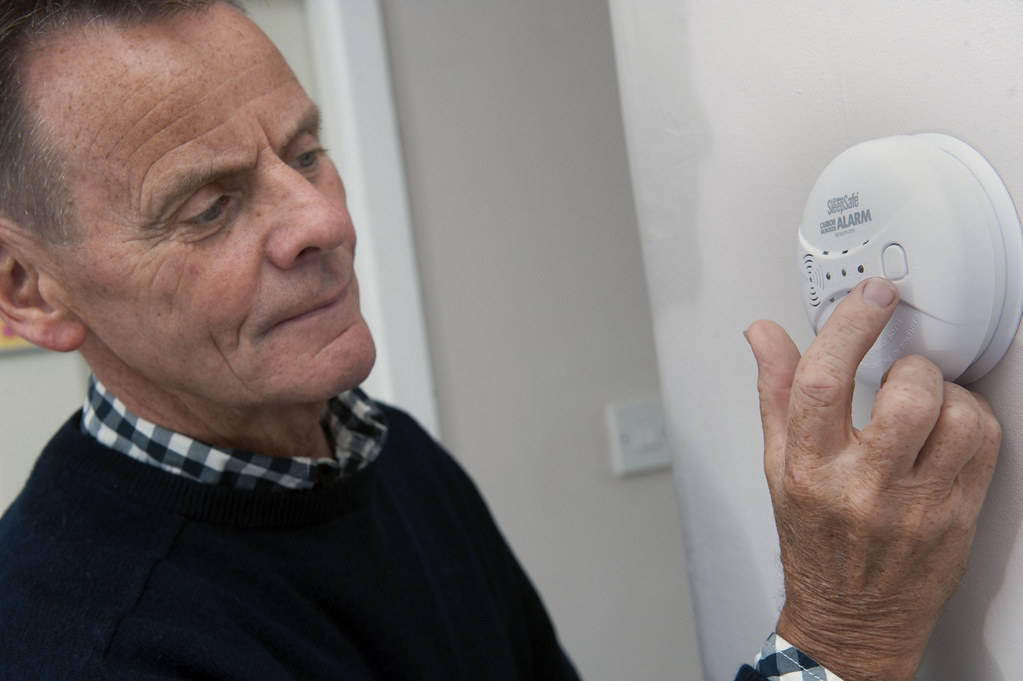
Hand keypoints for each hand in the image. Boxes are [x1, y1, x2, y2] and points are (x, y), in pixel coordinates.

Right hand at [745, 278, 999, 680]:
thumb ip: (776, 392)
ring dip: (946, 392)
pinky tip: (948, 428)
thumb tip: (764, 334)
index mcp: (807, 467)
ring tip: (925, 401)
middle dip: (911, 365)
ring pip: (956, 417)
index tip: (871, 296)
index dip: (853, 325)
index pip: (823, 380)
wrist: (851, 618)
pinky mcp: (957, 518)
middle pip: (906, 394)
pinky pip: (984, 445)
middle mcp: (861, 486)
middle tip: (901, 369)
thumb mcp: (777, 464)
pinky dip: (971, 419)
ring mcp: (915, 505)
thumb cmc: (813, 541)